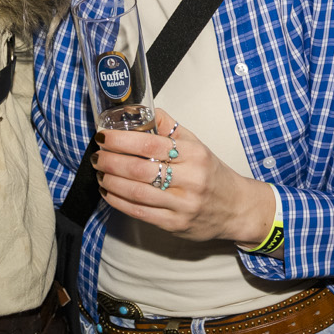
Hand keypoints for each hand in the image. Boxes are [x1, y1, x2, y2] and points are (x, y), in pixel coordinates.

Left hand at [93, 107, 273, 243]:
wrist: (236, 208)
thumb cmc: (212, 174)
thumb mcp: (196, 144)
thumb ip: (168, 127)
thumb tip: (141, 110)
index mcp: (194, 155)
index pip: (150, 144)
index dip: (121, 140)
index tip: (103, 136)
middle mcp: (190, 180)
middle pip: (138, 169)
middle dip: (110, 161)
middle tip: (97, 155)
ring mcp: (182, 205)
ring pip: (135, 192)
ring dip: (110, 181)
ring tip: (99, 172)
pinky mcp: (175, 224)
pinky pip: (139, 212)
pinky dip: (118, 201)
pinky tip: (108, 192)